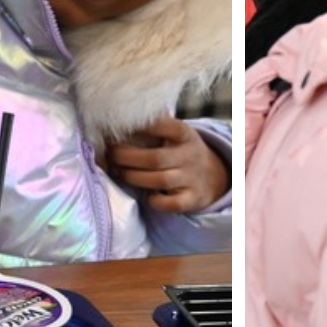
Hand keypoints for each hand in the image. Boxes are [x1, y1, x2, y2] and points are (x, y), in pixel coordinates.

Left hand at [105, 115, 227, 213]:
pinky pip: (171, 204)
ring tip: (120, 173)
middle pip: (155, 158)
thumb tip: (116, 123)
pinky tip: (145, 195)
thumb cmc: (180, 151)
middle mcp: (190, 156)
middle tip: (112, 156)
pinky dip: (155, 201)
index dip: (146, 127)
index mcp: (185, 135)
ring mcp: (192, 179)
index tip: (124, 126)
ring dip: (134, 177)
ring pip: (160, 181)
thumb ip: (153, 128)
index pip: (169, 127)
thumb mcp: (175, 135)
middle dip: (127, 157)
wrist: (214, 176)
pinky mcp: (192, 199)